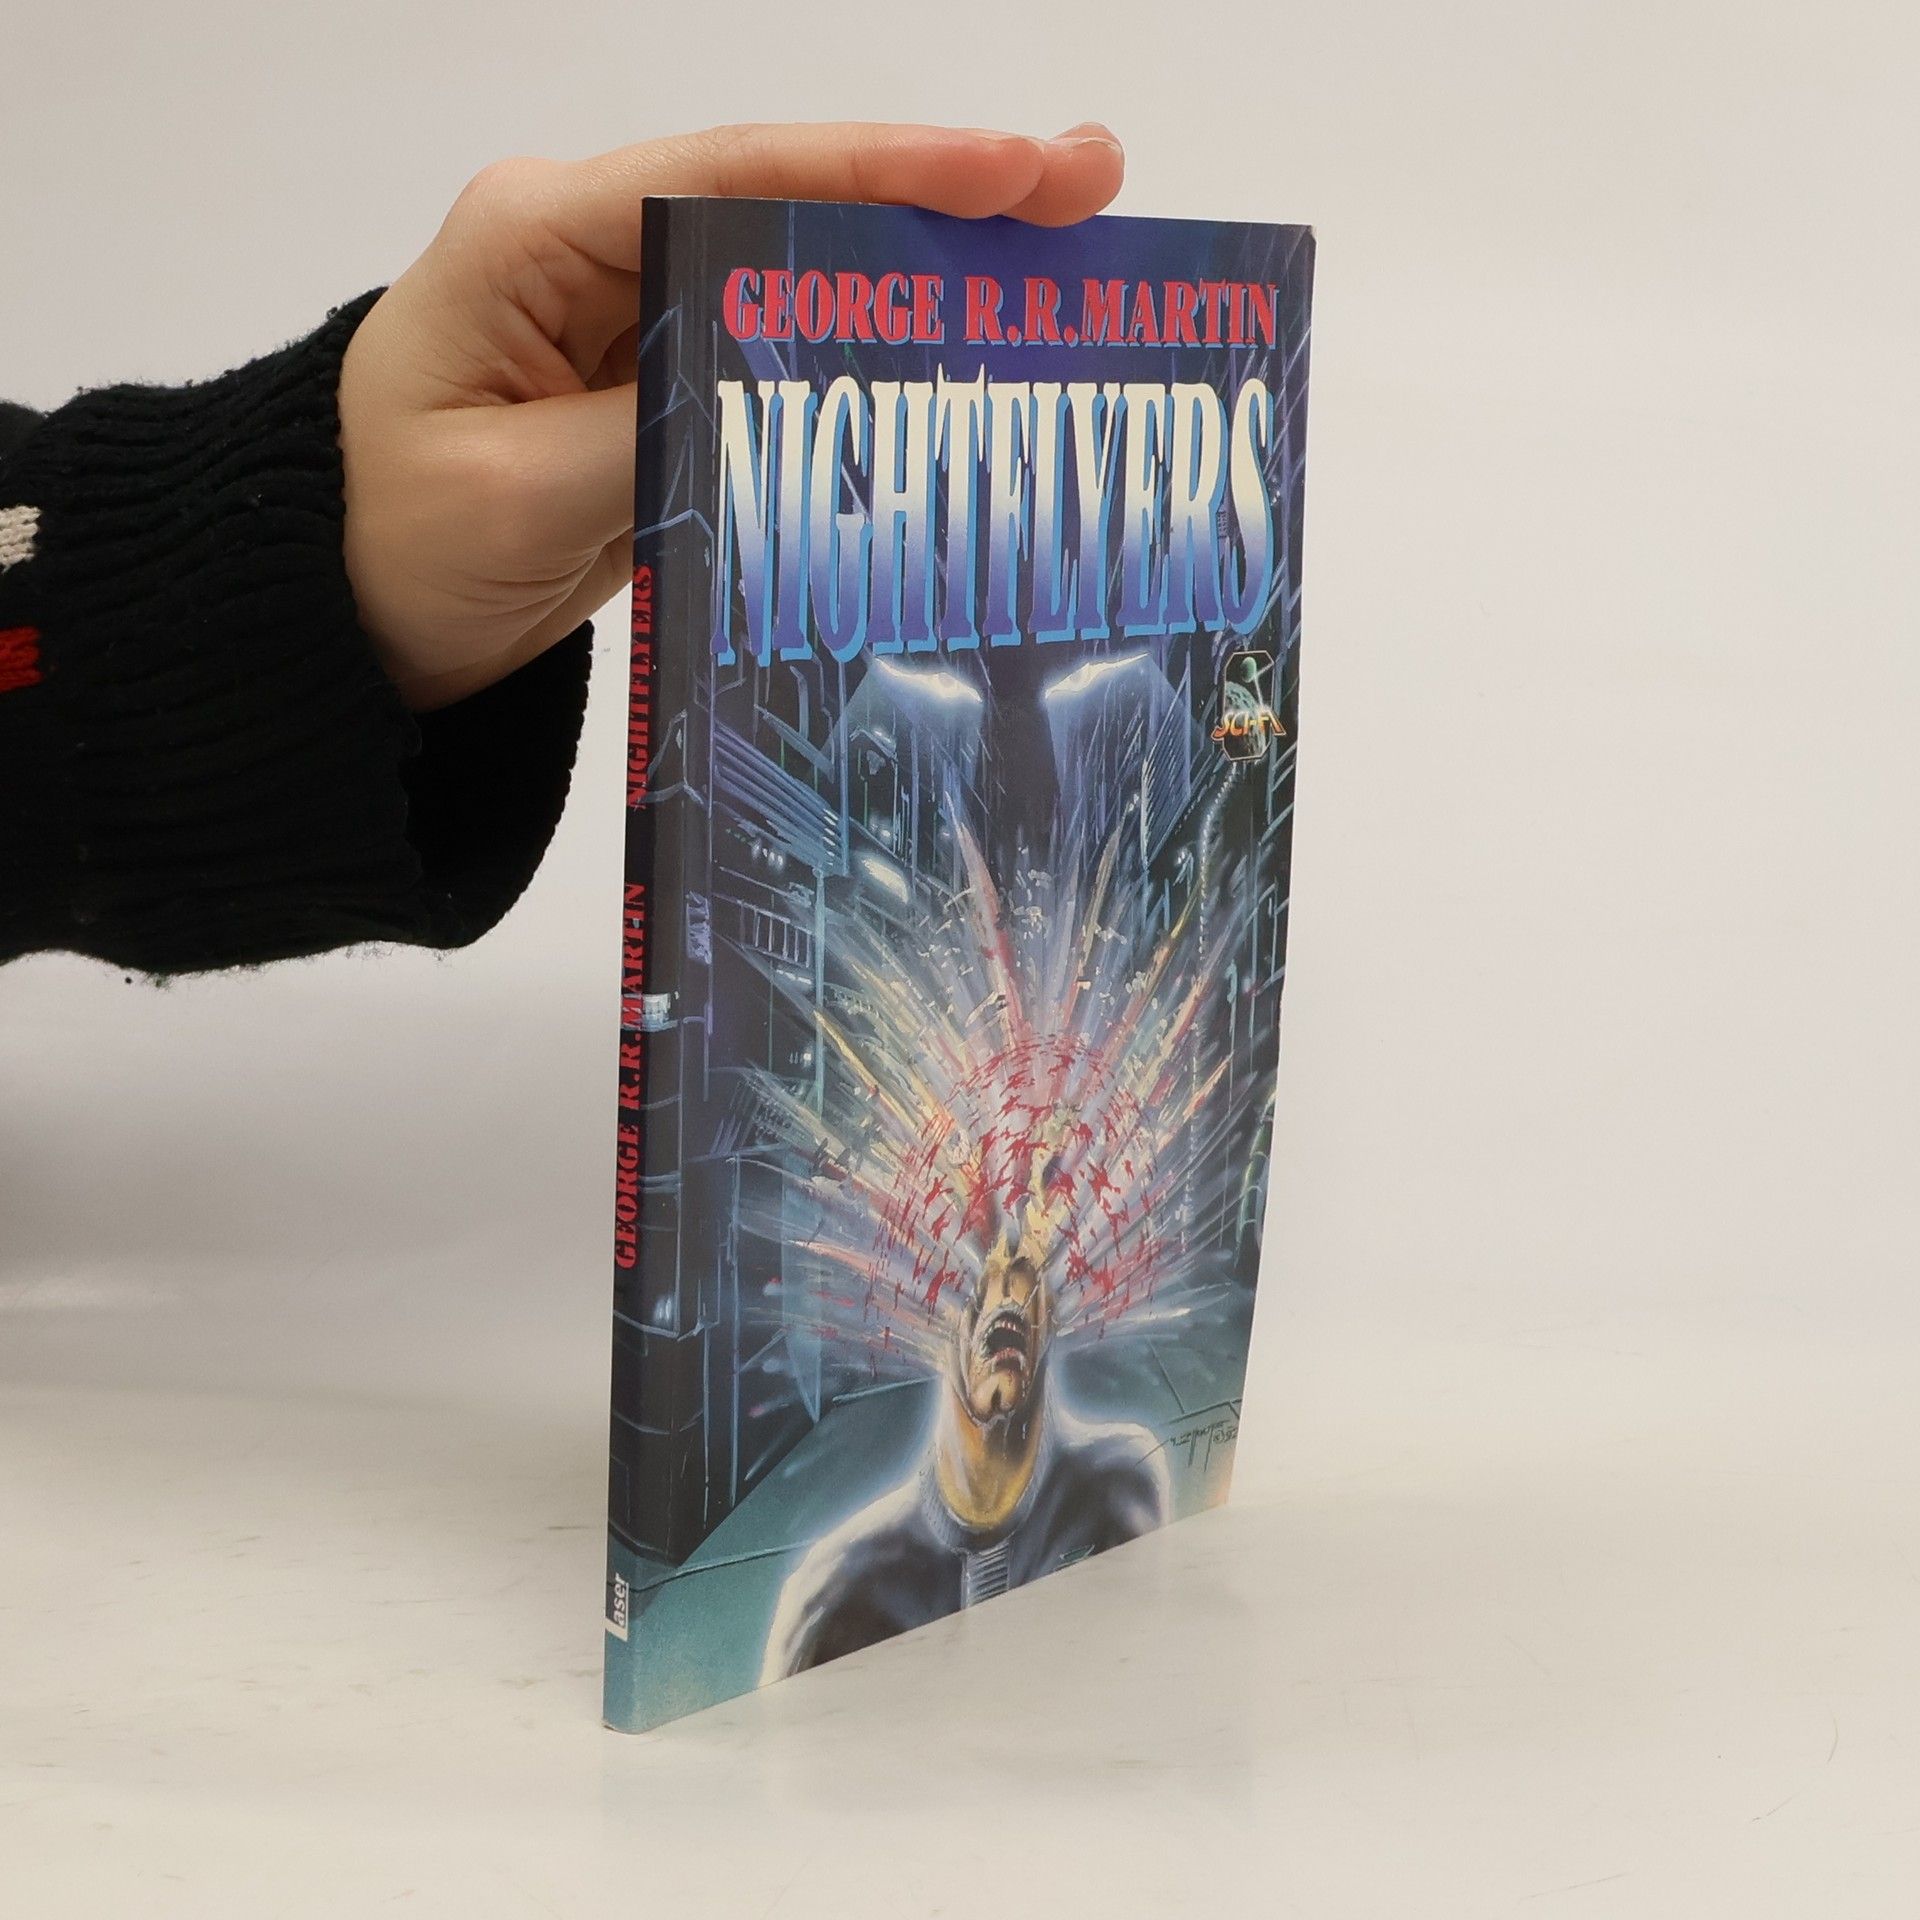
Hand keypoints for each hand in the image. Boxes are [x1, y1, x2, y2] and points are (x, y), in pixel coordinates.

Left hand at [338, 121, 1124, 709]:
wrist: (337, 613)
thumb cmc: (381, 539)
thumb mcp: (514, 495)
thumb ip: (653, 431)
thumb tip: (786, 391)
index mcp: (540, 235)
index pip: (735, 173)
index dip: (884, 169)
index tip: (1011, 171)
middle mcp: (597, 252)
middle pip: (790, 203)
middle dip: (941, 198)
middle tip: (1089, 189)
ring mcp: (635, 320)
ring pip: (803, 281)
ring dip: (926, 279)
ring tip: (1063, 269)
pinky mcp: (660, 392)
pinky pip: (783, 365)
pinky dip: (875, 365)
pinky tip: (964, 368)